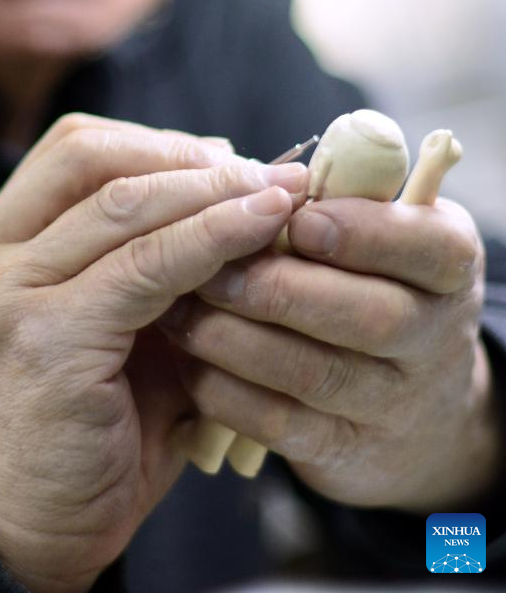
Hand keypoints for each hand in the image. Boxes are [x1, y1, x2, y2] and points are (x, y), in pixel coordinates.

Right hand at [0, 113, 306, 592]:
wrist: (38, 527)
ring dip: (212, 191)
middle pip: (90, 159)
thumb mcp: (112, 320)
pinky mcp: (42, 336)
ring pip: (123, 206)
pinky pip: (145, 267)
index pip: (72, 152)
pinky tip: (260, 228)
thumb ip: (150, 256)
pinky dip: (211, 239)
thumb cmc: (87, 422)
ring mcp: (2, 294)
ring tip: (278, 193)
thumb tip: (234, 190)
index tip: (226, 159)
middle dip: (186, 157)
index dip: (155, 143)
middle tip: (262, 173)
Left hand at [160, 196, 500, 511]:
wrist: (410, 403)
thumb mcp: (379, 232)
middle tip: (211, 266)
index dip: (359, 232)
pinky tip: (187, 357)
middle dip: (278, 288)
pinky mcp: (343, 449)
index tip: (296, 216)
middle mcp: (434, 336)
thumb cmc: (371, 280)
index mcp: (448, 264)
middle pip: (369, 316)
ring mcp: (393, 403)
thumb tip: (254, 177)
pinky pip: (278, 423)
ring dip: (234, 338)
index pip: (423, 246)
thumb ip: (333, 202)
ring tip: (177, 304)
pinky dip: (224, 389)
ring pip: (313, 372)